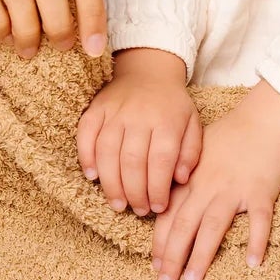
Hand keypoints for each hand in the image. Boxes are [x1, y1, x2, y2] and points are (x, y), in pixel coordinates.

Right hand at [77, 49, 201, 215]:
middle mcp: (140, 115)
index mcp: (167, 120)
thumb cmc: (172, 105)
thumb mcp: (193, 124)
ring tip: (118, 203)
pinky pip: (86, 133)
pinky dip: (86, 156)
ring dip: (111, 183)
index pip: (161, 161)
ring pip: (108, 152)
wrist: (149, 70)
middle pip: (132, 161)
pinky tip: (92, 176)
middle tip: (138, 210)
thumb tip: (181, 179)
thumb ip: (191, 152)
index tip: (158, 208)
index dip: (157, 188)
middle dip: (135, 192)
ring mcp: (115, 111)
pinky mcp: (96, 108)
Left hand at [151, 81, 279, 279]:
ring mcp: (235, 189)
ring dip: (201, 256)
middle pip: (185, 225)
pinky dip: (256, 241)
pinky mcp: (262, 191)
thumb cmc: (230, 137)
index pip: (169, 214)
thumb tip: (164, 206)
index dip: (160, 242)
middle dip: (173, 256)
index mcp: (192, 179)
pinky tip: (252, 263)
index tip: (155, 267)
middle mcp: (209, 186)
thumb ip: (183, 180)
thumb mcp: (198, 154)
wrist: (264, 120)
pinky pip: (260, 220)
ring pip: (214, 227)